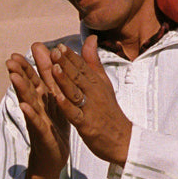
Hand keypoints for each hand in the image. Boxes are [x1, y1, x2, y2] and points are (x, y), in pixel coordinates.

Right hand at [8, 46, 70, 178]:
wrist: (54, 156)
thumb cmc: (55, 128)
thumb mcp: (57, 102)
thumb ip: (54, 82)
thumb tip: (55, 64)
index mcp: (44, 99)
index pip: (37, 77)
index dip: (32, 63)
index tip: (29, 46)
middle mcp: (37, 107)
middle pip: (28, 87)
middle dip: (20, 72)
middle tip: (11, 59)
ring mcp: (37, 120)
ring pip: (28, 101)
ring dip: (20, 89)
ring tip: (13, 76)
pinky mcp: (41, 133)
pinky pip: (35, 122)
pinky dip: (29, 113)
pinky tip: (24, 105)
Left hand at [49, 37, 131, 163]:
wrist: (123, 139)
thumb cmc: (109, 111)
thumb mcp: (104, 84)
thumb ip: (93, 62)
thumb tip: (90, 39)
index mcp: (96, 83)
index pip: (83, 67)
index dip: (71, 57)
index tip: (60, 46)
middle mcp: (94, 93)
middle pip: (79, 76)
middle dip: (66, 64)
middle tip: (54, 51)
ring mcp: (90, 109)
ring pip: (76, 92)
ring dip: (65, 80)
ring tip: (54, 68)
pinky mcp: (87, 125)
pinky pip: (75, 114)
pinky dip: (67, 105)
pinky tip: (57, 98)